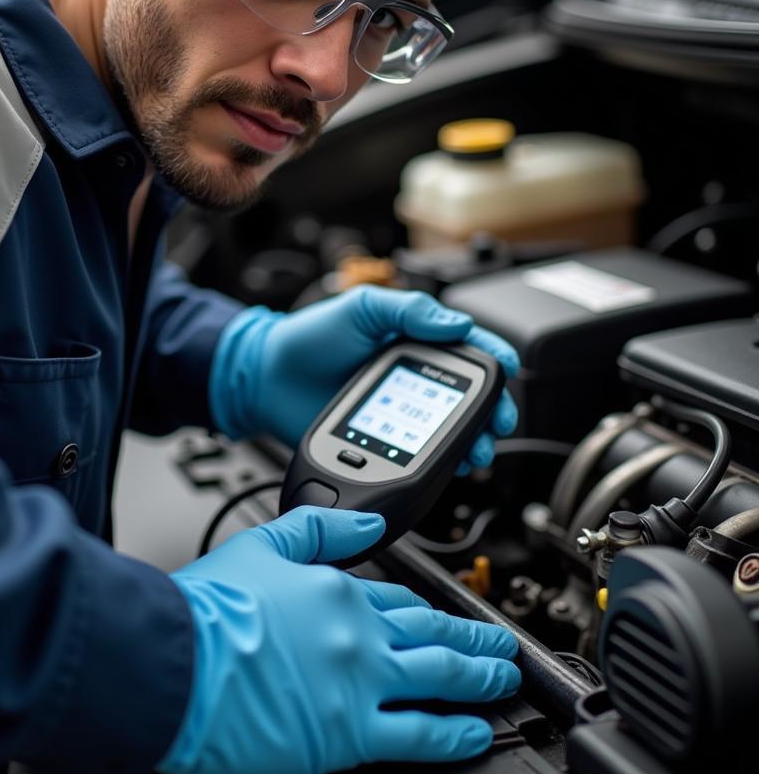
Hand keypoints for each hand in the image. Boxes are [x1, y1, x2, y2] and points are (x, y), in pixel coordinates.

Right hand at [159, 506, 519, 773]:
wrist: (173, 660)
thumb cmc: (208, 608)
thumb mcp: (264, 542)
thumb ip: (324, 525)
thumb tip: (370, 523)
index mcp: (339, 589)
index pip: (398, 599)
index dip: (427, 610)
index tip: (446, 617)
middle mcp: (360, 634)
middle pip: (433, 637)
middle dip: (475, 642)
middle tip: (502, 648)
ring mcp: (360, 684)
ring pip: (440, 680)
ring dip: (479, 679)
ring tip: (503, 681)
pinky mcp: (349, 734)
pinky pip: (420, 734)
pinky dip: (456, 733)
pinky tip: (476, 731)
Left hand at [209, 286, 518, 467]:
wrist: (267, 379)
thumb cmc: (309, 337)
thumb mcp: (360, 310)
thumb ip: (406, 311)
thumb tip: (455, 324)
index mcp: (413, 337)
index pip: (466, 345)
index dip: (493, 356)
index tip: (507, 368)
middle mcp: (412, 375)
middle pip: (469, 394)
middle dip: (493, 409)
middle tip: (500, 421)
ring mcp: (401, 410)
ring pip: (452, 427)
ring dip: (474, 439)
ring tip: (479, 450)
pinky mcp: (385, 439)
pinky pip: (421, 452)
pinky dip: (443, 461)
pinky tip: (453, 464)